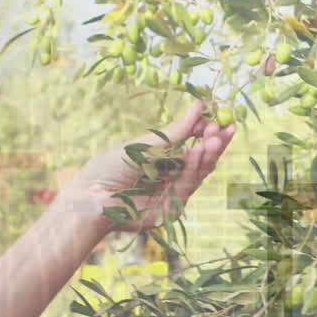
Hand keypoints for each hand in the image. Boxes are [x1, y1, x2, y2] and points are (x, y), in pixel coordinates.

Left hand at [64, 99, 235, 232]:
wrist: (91, 197)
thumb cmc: (111, 166)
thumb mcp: (146, 144)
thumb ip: (176, 130)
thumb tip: (199, 106)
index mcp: (164, 159)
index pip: (193, 144)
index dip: (208, 132)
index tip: (220, 117)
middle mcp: (170, 176)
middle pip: (201, 160)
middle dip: (214, 144)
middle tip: (225, 128)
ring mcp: (172, 194)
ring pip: (198, 173)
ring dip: (207, 154)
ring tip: (213, 138)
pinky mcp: (171, 211)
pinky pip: (188, 187)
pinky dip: (193, 169)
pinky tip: (196, 152)